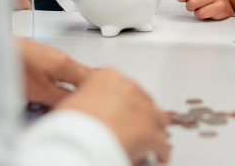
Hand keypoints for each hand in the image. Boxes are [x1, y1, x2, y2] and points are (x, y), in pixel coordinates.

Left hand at [16, 38, 91, 105]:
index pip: (91, 76)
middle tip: (86, 100)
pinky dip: (59, 80)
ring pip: (68, 71)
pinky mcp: (39, 56)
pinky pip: (57, 69)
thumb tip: (73, 103)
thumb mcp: (41, 91)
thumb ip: (60, 97)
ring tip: (68, 98)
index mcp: (65, 63)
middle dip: (84, 87)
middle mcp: (60, 56)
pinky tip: (51, 90)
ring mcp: (50, 55)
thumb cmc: (15, 66)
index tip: (99, 99)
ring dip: (71, 84)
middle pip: (81, 72)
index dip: (97, 89)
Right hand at [56, 68, 170, 163]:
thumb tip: (87, 108)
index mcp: (108, 77)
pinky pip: (162, 142)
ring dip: (154, 130)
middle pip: (143, 101)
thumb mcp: (72, 103)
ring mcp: (143, 109)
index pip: (122, 86)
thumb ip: (86, 99)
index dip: (123, 101)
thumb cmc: (72, 126)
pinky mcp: (151, 132)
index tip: (121, 109)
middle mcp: (129, 88)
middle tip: (131, 128)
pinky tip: (159, 156)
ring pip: (157, 118)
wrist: (78, 142)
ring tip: (149, 142)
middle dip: (139, 115)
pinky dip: (161, 151)